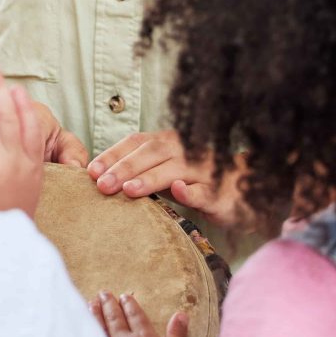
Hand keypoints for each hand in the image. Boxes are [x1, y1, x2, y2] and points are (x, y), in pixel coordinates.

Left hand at [88, 132, 249, 226]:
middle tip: (102, 184)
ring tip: (128, 190)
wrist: (245, 188)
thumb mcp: (164, 172)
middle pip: (151, 153)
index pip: (136, 143)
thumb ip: (138, 171)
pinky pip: (206, 190)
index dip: (113, 155)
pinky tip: (180, 191)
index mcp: (167, 143)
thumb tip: (101, 178)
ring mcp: (203, 171)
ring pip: (175, 170)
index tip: (90, 171)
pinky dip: (193, 190)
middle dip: (124, 168)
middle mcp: (184, 151)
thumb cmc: (195, 179)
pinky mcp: (220, 193)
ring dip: (150, 178)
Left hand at [92, 290, 189, 336]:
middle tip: (103, 293)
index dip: (130, 306)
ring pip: (101, 329)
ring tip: (91, 304)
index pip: (136, 317)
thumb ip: (178, 335)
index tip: (124, 296)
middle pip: (116, 319)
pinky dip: (88, 335)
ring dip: (96, 315)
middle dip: (110, 305)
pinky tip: (84, 332)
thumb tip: (181, 314)